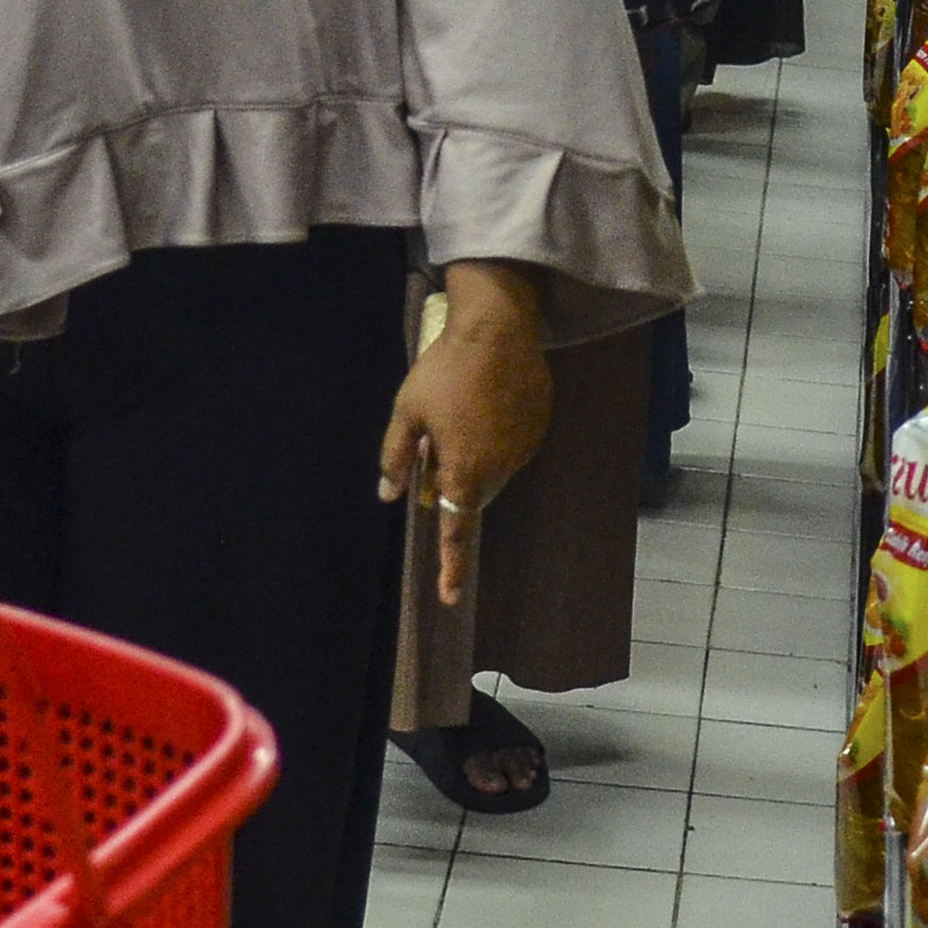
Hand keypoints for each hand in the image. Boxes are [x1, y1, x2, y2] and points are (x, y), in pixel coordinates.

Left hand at [378, 263, 551, 607]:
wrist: (497, 329)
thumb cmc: (444, 370)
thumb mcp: (407, 412)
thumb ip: (396, 457)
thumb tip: (388, 494)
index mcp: (463, 470)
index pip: (455, 529)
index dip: (451, 565)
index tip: (450, 597)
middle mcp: (498, 468)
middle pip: (473, 495)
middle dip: (455, 485)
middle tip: (436, 445)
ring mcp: (523, 448)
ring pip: (494, 472)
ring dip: (476, 460)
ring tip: (462, 412)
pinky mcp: (538, 427)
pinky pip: (512, 448)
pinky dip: (495, 439)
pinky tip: (486, 403)